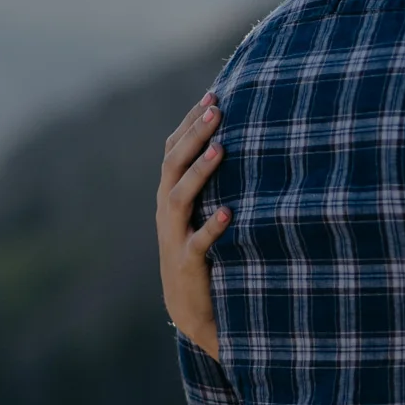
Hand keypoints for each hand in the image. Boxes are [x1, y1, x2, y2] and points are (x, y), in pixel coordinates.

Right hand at [157, 94, 229, 358]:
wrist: (190, 310)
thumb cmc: (202, 253)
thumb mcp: (200, 214)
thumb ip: (209, 183)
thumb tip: (237, 141)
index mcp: (169, 195)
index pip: (174, 149)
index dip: (190, 122)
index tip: (214, 94)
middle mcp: (166, 211)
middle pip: (174, 165)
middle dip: (194, 135)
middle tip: (217, 108)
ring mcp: (174, 237)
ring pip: (179, 198)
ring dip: (200, 172)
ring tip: (222, 149)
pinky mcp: (188, 264)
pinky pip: (198, 243)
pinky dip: (213, 226)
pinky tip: (230, 212)